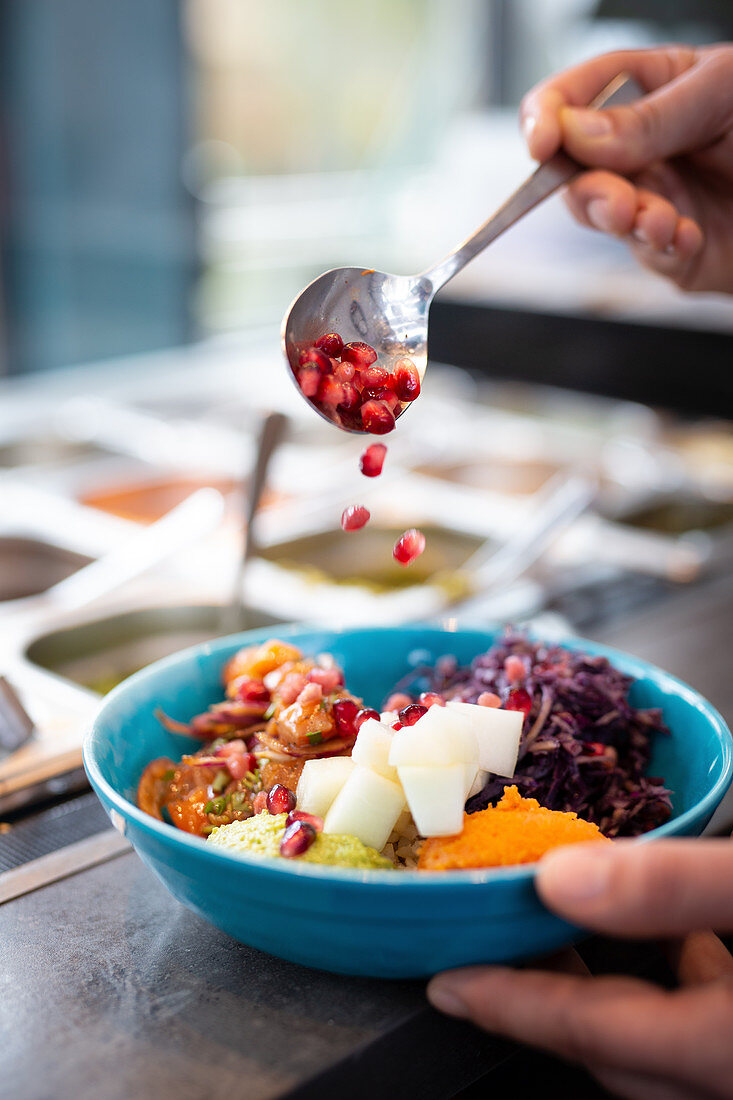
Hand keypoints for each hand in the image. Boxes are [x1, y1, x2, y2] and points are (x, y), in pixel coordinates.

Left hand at [427, 840, 732, 1099]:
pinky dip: (676, 974)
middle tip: (486, 958)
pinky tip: (678, 929)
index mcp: (723, 1046)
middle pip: (614, 1050)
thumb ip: (673, 884)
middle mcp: (731, 1072)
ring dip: (607, 988)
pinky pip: (707, 1018)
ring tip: (561, 932)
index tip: (447, 983)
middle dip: (543, 1000)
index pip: (589, 1030)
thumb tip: (563, 880)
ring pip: (659, 1040)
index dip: (510, 1002)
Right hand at [519, 45, 732, 293]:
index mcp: (655, 91)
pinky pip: (648, 255)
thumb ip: (651, 117)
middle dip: (583, 187)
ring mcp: (660, 201)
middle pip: (577, 168)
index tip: (542, 139)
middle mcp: (648, 150)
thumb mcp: (726, 95)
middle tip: (612, 200)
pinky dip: (660, 247)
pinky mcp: (678, 253)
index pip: (577, 97)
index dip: (547, 116)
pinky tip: (683, 235)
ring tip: (653, 220)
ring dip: (619, 219)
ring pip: (603, 217)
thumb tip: (576, 133)